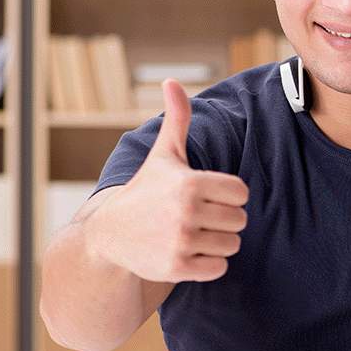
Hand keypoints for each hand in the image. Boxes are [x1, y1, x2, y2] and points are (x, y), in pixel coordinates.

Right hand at [85, 79, 248, 282]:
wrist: (109, 236)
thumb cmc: (145, 191)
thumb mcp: (164, 155)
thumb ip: (177, 119)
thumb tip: (172, 81)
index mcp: (190, 183)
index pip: (241, 193)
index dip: (226, 195)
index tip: (205, 196)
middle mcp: (186, 212)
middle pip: (240, 220)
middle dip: (222, 220)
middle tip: (196, 218)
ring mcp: (181, 241)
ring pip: (232, 245)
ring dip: (216, 243)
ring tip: (190, 234)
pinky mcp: (177, 267)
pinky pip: (218, 268)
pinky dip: (207, 264)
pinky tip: (186, 253)